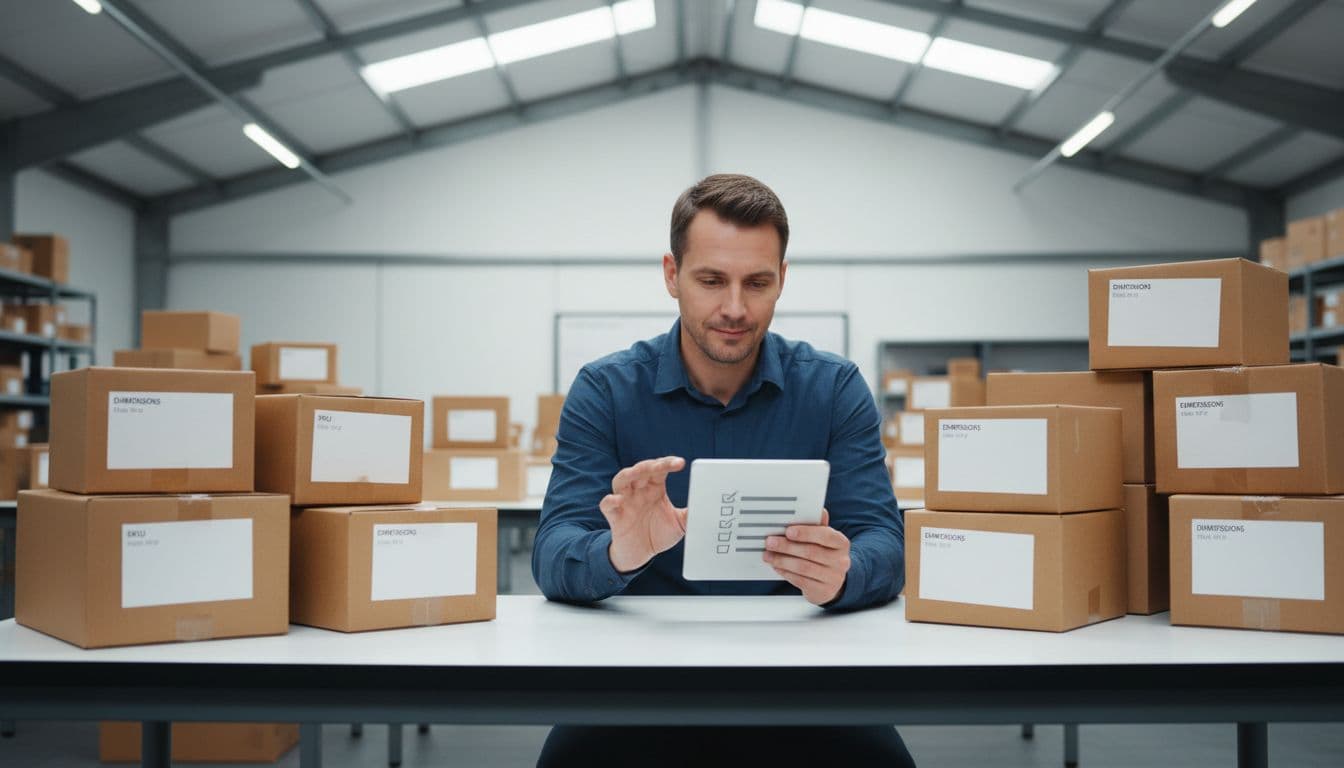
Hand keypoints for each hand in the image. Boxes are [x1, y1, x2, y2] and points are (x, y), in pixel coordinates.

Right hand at [600, 456, 687, 572]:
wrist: (640, 555)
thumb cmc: (658, 534)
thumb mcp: (680, 524)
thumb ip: (692, 513)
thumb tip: (709, 506)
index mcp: (654, 489)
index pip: (659, 469)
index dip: (667, 463)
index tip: (680, 463)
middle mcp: (638, 491)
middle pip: (640, 470)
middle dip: (650, 465)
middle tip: (662, 465)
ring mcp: (625, 502)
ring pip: (621, 480)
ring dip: (629, 474)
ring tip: (638, 471)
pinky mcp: (614, 516)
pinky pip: (607, 504)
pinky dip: (610, 500)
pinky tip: (617, 500)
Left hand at [763, 509, 850, 605]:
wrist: (832, 583)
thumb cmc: (824, 556)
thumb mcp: (824, 541)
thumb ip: (817, 526)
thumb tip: (817, 510)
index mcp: (841, 543)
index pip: (826, 535)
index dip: (806, 533)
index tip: (788, 531)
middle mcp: (841, 561)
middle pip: (811, 552)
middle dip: (787, 546)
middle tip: (770, 542)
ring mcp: (833, 578)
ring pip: (803, 567)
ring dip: (782, 560)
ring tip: (768, 555)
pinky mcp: (822, 591)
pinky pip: (800, 580)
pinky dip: (785, 572)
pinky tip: (777, 566)